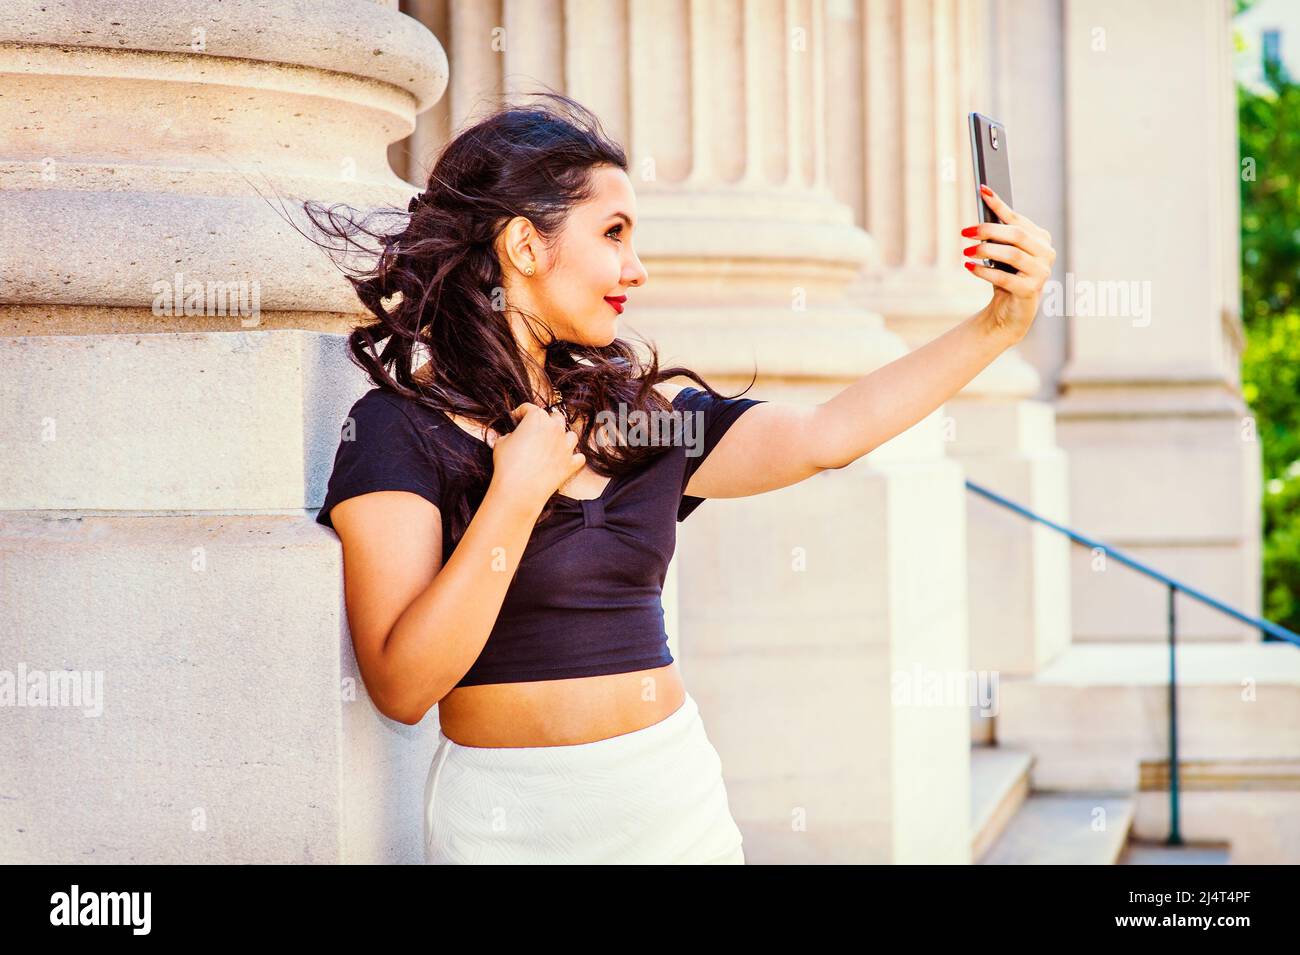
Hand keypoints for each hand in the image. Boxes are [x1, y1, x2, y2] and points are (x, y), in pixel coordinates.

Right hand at [487, 402, 585, 509]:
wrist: (519, 490)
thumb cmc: (507, 464)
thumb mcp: (501, 442)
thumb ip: (510, 435)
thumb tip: (514, 437)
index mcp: (537, 418)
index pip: (529, 408)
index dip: (520, 413)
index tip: (515, 420)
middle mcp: (555, 428)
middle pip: (554, 417)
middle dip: (545, 422)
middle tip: (535, 432)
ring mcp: (566, 446)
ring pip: (570, 435)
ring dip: (562, 438)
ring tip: (551, 445)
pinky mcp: (571, 463)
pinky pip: (579, 457)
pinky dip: (573, 458)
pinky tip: (564, 460)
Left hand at [962, 184, 1055, 341]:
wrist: (1011, 310)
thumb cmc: (1007, 275)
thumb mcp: (1002, 251)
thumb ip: (998, 232)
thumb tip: (982, 201)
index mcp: (1041, 239)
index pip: (1017, 219)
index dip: (999, 205)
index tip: (982, 191)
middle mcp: (1046, 253)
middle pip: (1017, 235)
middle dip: (989, 231)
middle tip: (966, 232)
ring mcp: (1041, 273)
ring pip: (1012, 255)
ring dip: (985, 251)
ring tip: (967, 251)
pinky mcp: (1030, 290)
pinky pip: (1004, 277)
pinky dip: (984, 271)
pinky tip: (969, 267)